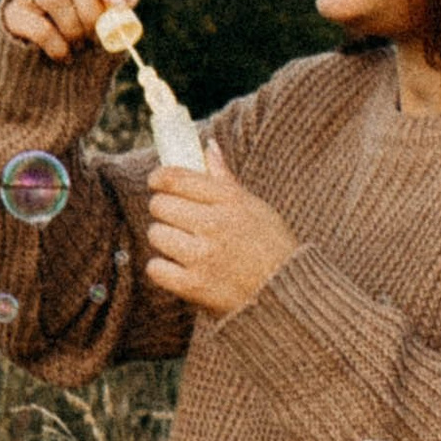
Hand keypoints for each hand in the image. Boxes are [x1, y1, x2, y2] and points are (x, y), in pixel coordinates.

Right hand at [2, 0, 133, 62]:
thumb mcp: (105, 28)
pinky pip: (38, 25)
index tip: (117, 4)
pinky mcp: (13, 14)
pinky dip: (57, 44)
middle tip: (97, 35)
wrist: (44, 69)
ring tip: (80, 47)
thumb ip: (117, 12)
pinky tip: (64, 56)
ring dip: (72, 26)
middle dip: (91, 10)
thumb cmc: (82, 42)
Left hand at [142, 146, 297, 317]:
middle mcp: (214, 224)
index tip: (157, 183)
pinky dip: (163, 268)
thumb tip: (208, 146)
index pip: (177, 178)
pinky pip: (155, 267)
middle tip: (177, 220)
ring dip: (165, 240)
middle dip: (165, 211)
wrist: (285, 294)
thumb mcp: (255, 206)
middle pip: (160, 205)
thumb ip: (225, 179)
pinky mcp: (193, 285)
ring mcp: (202, 256)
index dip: (160, 178)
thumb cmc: (270, 246)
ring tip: (183, 246)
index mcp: (230, 200)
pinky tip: (179, 268)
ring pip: (156, 234)